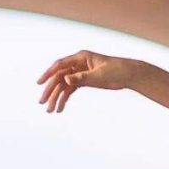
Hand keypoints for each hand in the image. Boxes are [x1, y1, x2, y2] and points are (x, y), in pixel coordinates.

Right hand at [37, 50, 153, 112]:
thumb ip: (82, 77)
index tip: (39, 83)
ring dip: (57, 98)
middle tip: (43, 103)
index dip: (48, 74)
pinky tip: (61, 108)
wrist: (128, 75)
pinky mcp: (84, 81)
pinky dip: (65, 98)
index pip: (60, 65)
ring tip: (51, 111)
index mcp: (81, 57)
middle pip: (59, 78)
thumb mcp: (99, 75)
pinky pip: (71, 90)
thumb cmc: (116, 70)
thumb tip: (66, 79)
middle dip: (51, 91)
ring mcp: (80, 73)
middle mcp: (78, 65)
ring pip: (64, 86)